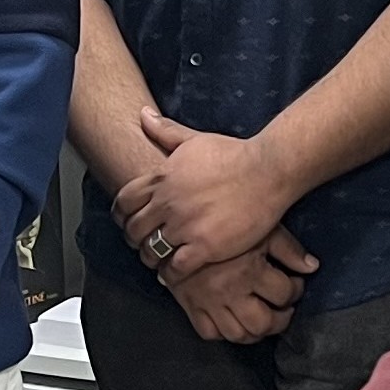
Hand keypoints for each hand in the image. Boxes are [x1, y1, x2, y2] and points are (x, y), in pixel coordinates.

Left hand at [114, 110, 296, 279]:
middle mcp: (168, 203)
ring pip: (151, 250)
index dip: (122, 214)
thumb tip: (142, 115)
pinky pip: (175, 268)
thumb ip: (165, 131)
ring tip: (158, 261)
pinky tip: (173, 275)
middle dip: (135, 239)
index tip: (128, 221)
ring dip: (151, 258)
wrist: (267, 171)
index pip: (124, 201)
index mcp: (162, 178)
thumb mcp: (195, 139)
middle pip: (134, 229)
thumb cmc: (235, 154)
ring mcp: (185, 226)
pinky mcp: (205, 247)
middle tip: (142, 244)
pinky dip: (170, 275)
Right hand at [172, 231, 310, 342]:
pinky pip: (209, 333)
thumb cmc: (226, 223)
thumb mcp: (261, 228)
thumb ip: (288, 249)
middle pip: (263, 323)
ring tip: (262, 318)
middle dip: (280, 320)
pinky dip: (224, 332)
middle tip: (283, 309)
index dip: (296, 290)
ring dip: (255, 331)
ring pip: (238, 334)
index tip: (295, 285)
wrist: (179, 224)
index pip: (284, 294)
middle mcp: (230, 291)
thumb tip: (312, 267)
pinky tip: (233, 320)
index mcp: (250, 270)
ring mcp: (209, 302)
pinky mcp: (191, 306)